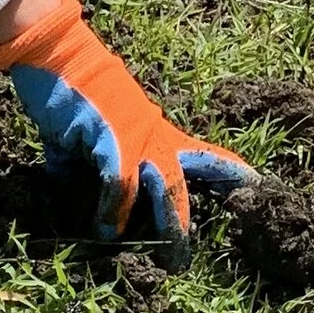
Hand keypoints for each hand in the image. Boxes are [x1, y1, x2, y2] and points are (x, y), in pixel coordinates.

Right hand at [0, 0, 252, 248]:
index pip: (204, 156)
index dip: (230, 174)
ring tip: (168, 258)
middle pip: (190, 179)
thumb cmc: (70, 90)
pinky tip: (105, 229)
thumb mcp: (84, 135)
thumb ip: (85, 166)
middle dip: (190, 222)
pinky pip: (120, 183)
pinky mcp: (112, 137)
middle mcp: (155, 134)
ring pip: (167, 186)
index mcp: (155, 133)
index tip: (257, 190)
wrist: (56, 53)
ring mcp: (137, 135)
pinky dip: (112, 210)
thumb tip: (73, 194)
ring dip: (170, 224)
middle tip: (187, 259)